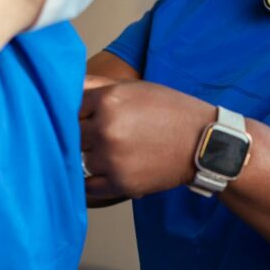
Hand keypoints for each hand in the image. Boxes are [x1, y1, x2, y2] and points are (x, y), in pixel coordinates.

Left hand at [80, 79, 214, 199]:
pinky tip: (108, 171)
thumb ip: (97, 84)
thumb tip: (65, 83)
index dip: (78, 112)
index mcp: (109, 99)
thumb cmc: (170, 111)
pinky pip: (89, 186)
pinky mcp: (120, 183)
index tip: (88, 116)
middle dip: (84, 134)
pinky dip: (94, 180)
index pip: (70, 106)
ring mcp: (112, 158)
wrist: (203, 142)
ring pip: (81, 159)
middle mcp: (106, 128)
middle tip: (103, 134)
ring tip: (116, 151)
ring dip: (93, 156)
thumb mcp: (135, 88)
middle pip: (72, 134)